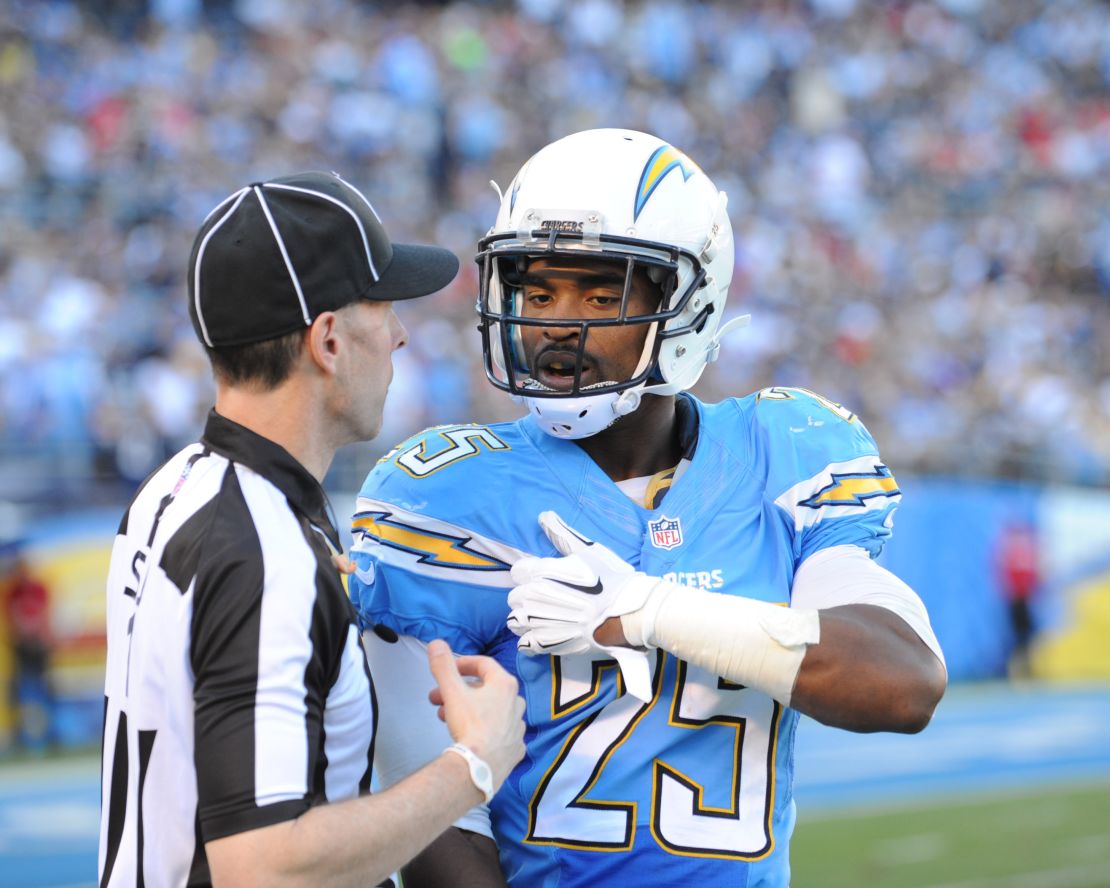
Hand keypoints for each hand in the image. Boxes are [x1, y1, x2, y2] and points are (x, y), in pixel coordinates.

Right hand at [426, 639, 525, 787]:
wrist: (481, 768)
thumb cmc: (470, 726)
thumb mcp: (453, 692)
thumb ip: (443, 666)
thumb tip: (436, 643)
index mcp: (505, 685)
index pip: (484, 664)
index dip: (464, 664)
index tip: (449, 670)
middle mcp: (516, 703)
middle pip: (486, 688)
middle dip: (459, 691)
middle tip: (438, 698)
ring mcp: (518, 727)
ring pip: (492, 711)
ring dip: (469, 709)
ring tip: (446, 718)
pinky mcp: (516, 748)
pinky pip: (500, 732)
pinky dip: (485, 729)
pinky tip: (471, 735)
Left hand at [506, 511, 661, 700]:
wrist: (627, 612)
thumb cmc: (610, 579)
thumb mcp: (587, 550)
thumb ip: (561, 534)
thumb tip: (544, 516)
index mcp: (541, 572)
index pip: (518, 572)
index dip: (530, 573)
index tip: (544, 576)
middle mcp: (534, 597)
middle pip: (516, 596)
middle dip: (528, 596)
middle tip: (549, 597)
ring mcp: (538, 623)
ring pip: (516, 620)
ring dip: (526, 618)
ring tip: (545, 616)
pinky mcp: (547, 644)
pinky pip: (525, 643)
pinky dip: (531, 639)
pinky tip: (544, 633)